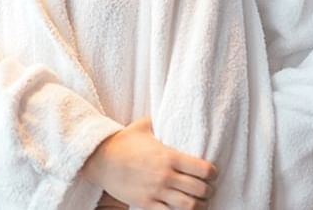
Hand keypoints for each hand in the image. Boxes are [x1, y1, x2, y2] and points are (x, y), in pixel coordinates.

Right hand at [82, 117, 216, 209]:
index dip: (213, 173)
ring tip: (198, 201)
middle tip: (208, 188)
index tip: (212, 173)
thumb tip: (171, 112)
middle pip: (201, 190)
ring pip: (190, 206)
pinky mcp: (146, 204)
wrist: (99, 160)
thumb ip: (159, 121)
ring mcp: (156, 192)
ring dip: (199, 205)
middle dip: (209, 191)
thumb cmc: (122, 142)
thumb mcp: (142, 126)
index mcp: (168, 156)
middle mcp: (165, 176)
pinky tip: (181, 208)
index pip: (203, 169)